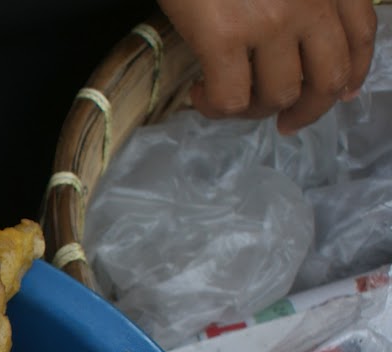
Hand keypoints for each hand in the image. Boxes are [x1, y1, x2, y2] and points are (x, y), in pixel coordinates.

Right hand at [158, 0, 378, 133]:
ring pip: (279, 95)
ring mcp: (271, 20)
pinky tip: (199, 94)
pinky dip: (215, 108)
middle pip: (328, 79)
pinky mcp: (226, 37)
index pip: (361, 36)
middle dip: (308, 110)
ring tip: (226, 98)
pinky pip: (230, 99)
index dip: (352, 74)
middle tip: (286, 122)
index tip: (339, 95)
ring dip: (252, 109)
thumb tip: (293, 47)